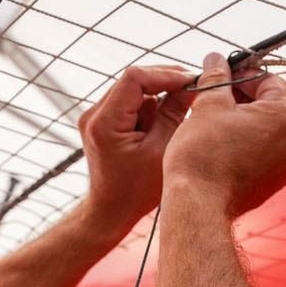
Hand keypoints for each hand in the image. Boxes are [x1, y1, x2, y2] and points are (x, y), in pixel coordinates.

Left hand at [76, 65, 195, 231]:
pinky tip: (160, 127)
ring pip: (133, 90)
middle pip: (133, 80)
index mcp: (105, 123)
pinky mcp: (101, 121)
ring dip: (157, 97)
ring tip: (175, 118)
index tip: (191, 81)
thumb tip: (191, 84)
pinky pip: (129, 102)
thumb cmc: (137, 191)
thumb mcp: (163, 150)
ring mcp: (94, 117)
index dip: (166, 75)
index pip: (135, 77)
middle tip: (193, 90)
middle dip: (165, 83)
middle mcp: (93, 115)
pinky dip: (148, 109)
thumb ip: (175, 113)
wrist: (110, 211)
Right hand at [163, 53, 285, 216]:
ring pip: (266, 130)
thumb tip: (216, 58)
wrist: (199, 204)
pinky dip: (246, 145)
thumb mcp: (208, 104)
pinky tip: (221, 146)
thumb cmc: (203, 153)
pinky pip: (263, 153)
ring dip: (243, 121)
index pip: (267, 80)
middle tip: (212, 97)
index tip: (219, 75)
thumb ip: (217, 77)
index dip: (240, 74)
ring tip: (213, 122)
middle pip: (269, 105)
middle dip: (241, 98)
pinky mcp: (274, 183)